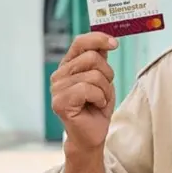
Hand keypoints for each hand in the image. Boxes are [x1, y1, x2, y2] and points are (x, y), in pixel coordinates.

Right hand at [50, 32, 118, 151]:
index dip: (98, 39)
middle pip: (92, 57)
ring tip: (99, 100)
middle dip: (107, 74)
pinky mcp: (60, 102)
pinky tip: (95, 106)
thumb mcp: (103, 78)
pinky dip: (99, 98)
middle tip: (104, 90)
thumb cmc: (97, 107)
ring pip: (93, 75)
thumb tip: (108, 40)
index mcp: (68, 65)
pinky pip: (88, 89)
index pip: (80, 42)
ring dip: (105, 90)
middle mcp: (59, 74)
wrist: (93, 133)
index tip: (115, 44)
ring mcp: (57, 88)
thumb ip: (100, 59)